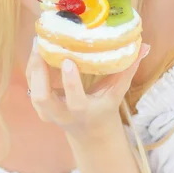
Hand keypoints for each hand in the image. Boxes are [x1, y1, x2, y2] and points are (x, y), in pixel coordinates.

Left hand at [26, 38, 150, 139]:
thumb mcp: (116, 92)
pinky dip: (32, 65)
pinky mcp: (38, 104)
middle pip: (41, 97)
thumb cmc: (104, 108)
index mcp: (82, 112)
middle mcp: (61, 114)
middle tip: (42, 46)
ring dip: (33, 65)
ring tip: (39, 41)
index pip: (75, 101)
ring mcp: (46, 111)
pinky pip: (30, 82)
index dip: (70, 82)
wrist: (88, 131)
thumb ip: (127, 70)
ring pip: (32, 88)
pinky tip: (39, 46)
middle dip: (39, 72)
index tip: (68, 60)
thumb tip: (143, 46)